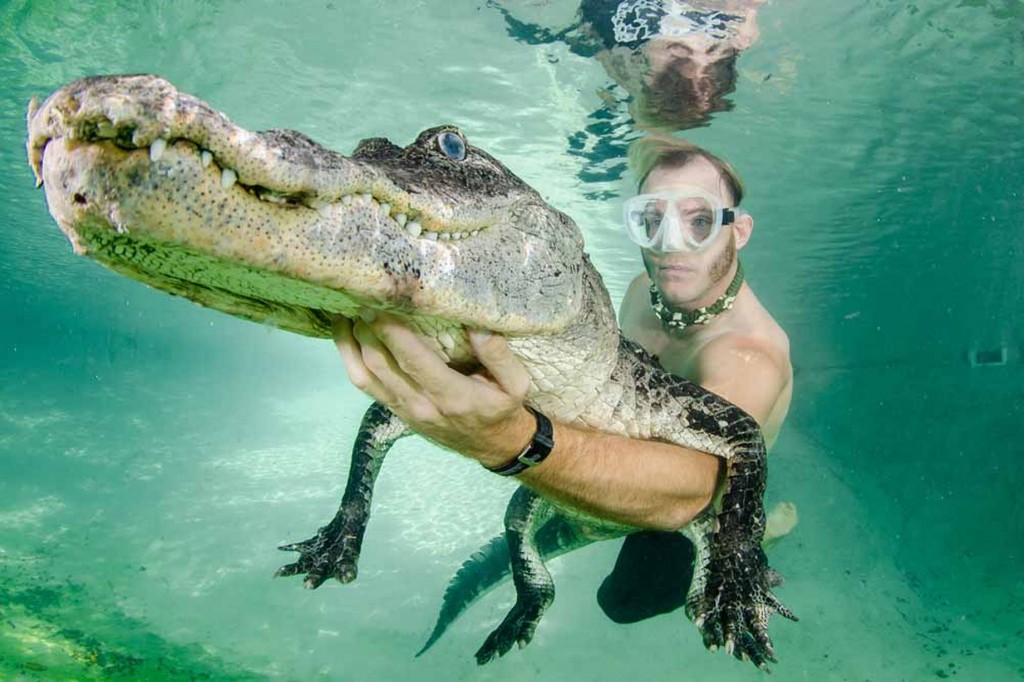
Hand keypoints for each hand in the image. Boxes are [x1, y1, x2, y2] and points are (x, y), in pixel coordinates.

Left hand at [333, 312, 534, 467]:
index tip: (377, 301)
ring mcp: (403, 409)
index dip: (391, 331)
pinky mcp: (394, 410)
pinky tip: (345, 332)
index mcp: (451, 396)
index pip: (413, 360)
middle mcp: (421, 405)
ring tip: (343, 309)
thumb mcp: (516, 383)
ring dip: (349, 340)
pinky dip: (349, 356)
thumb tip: (476, 321)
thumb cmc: (502, 407)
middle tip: (359, 294)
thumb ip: (498, 353)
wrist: (493, 445)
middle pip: (380, 363)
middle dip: (365, 328)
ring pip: (363, 373)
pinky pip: (362, 382)